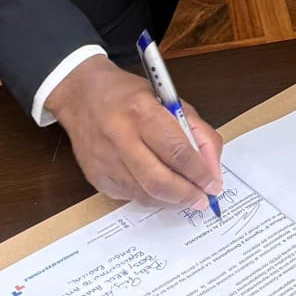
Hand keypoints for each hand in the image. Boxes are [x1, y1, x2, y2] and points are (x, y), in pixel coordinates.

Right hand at [45, 56, 223, 204]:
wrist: (81, 95)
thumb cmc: (129, 95)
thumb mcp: (169, 100)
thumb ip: (196, 131)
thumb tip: (211, 167)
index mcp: (142, 112)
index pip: (177, 151)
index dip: (199, 172)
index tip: (213, 184)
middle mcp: (120, 137)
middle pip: (159, 180)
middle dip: (186, 195)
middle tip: (202, 199)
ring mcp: (105, 161)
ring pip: (145, 194)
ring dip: (171, 200)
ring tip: (186, 195)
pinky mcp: (96, 178)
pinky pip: (130, 197)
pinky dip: (151, 197)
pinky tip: (160, 189)